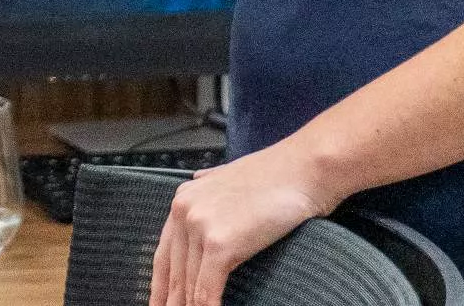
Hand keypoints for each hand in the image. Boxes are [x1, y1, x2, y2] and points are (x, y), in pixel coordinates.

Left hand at [149, 145, 337, 305]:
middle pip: (173, 273)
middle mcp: (184, 212)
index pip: (164, 255)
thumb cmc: (276, 176)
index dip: (160, 285)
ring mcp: (200, 227)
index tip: (159, 302)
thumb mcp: (228, 176)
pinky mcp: (220, 244)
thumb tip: (199, 181)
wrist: (304, 169)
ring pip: (189, 284)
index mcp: (183, 200)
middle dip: (172, 301)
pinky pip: (207, 288)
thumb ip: (208, 185)